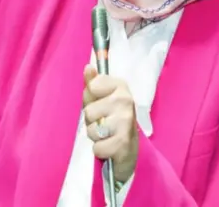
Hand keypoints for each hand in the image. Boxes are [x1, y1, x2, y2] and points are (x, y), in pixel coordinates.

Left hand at [82, 65, 137, 182]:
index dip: (90, 98)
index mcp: (120, 86)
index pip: (92, 87)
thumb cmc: (111, 118)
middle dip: (92, 120)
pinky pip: (97, 147)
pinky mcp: (123, 142)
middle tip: (104, 122)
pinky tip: (110, 147)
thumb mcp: (101, 98)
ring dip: (95, 135)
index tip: (100, 102)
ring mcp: (126, 121)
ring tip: (107, 134)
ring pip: (92, 129)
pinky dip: (100, 149)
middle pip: (89, 111)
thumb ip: (93, 83)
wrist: (130, 147)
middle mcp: (126, 100)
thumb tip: (88, 68)